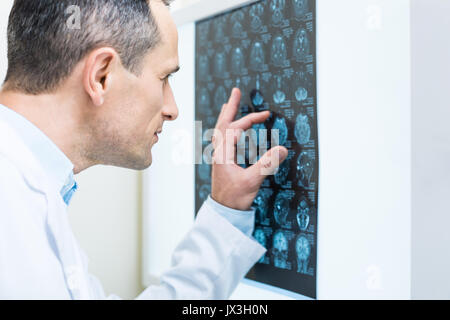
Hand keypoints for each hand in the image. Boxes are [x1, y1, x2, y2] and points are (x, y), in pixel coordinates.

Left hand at [210, 88, 287, 210]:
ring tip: (229, 104)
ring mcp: (219, 156)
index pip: (235, 128)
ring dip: (227, 116)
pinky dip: (228, 129)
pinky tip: (232, 130)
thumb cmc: (234, 198)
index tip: (266, 115)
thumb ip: (267, 164)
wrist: (223, 212)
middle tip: (235, 91)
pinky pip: (223, 139)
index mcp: (223, 153)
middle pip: (223, 123)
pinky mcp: (222, 161)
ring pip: (221, 130)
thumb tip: (282, 149)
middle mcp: (219, 152)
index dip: (250, 120)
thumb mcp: (252, 181)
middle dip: (231, 107)